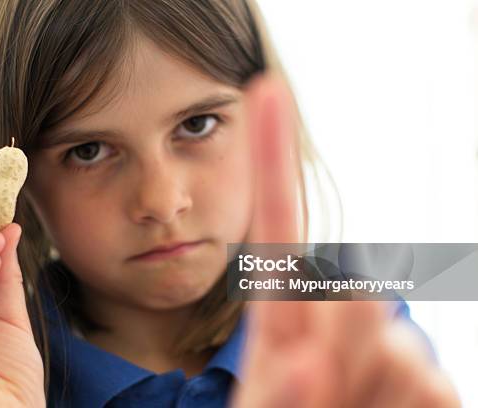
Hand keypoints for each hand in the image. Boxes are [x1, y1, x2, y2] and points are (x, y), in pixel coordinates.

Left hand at [229, 74, 460, 406]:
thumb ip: (279, 389)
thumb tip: (313, 352)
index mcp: (282, 320)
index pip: (278, 225)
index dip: (272, 157)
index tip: (263, 90)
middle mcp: (333, 322)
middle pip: (361, 303)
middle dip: (350, 356)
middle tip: (328, 396)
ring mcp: (387, 350)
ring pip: (404, 355)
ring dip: (377, 397)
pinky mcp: (430, 384)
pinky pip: (438, 391)